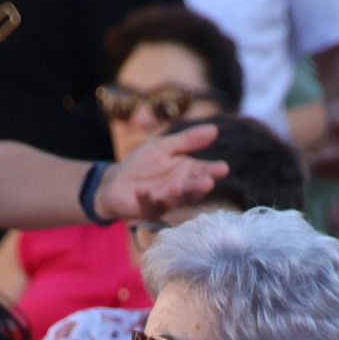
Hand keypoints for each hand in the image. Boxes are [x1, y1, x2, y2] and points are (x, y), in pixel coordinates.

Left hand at [95, 124, 227, 221]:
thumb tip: (215, 129)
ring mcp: (165, 201)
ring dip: (176, 194)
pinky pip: (147, 204)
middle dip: (199, 187)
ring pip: (174, 199)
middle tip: (208, 182)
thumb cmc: (142, 164)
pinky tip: (141, 190)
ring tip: (179, 187)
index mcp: (187, 172)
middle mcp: (180, 189)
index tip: (223, 168)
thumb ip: (187, 140)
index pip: (204, 171)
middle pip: (192, 189)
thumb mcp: (163, 147)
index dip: (213, 171)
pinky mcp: (148, 210)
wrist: (115, 182)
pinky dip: (144, 197)